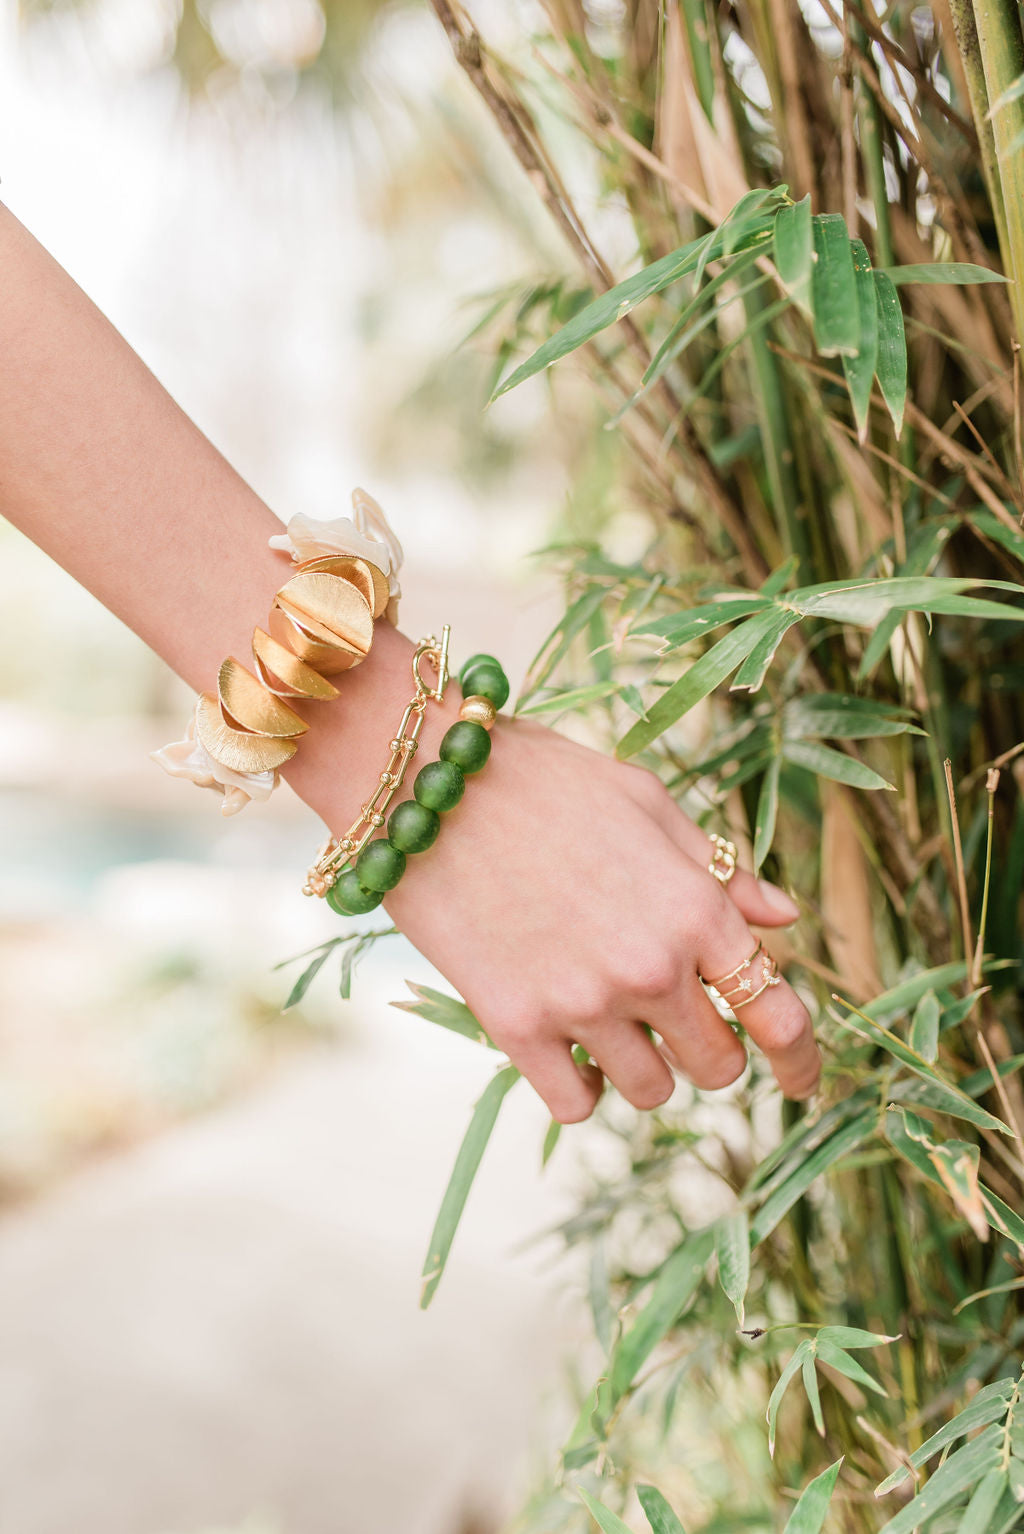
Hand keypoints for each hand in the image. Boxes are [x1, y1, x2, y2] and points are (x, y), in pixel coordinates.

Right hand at [383, 712, 820, 1122]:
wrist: (430, 781)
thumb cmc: (544, 780)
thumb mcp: (647, 803)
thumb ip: (720, 871)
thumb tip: (784, 918)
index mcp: (696, 910)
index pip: (781, 1016)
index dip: (803, 1061)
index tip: (802, 1080)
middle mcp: (650, 968)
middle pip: (719, 1066)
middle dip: (708, 1048)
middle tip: (673, 1015)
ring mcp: (582, 1004)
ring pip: (651, 1091)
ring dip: (642, 1064)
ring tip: (605, 1014)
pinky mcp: (516, 1027)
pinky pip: (576, 1104)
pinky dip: (578, 1084)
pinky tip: (562, 1041)